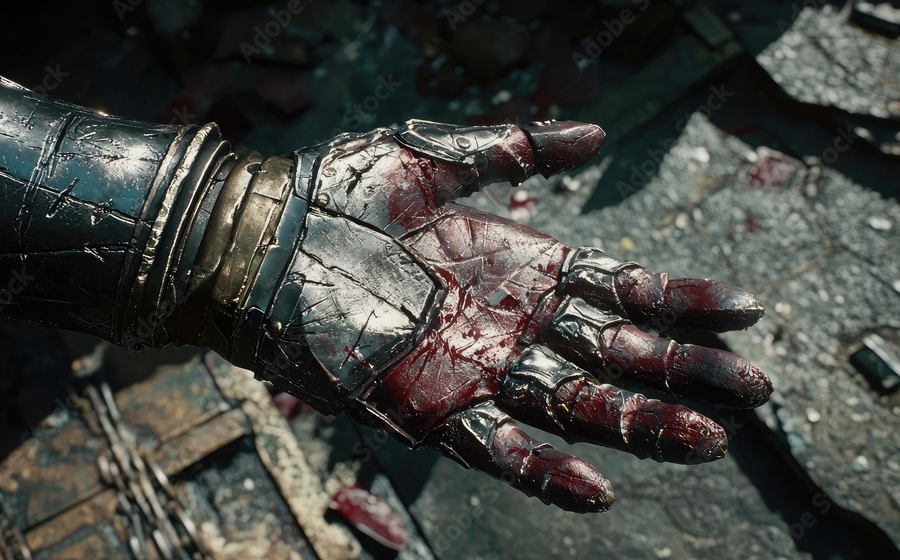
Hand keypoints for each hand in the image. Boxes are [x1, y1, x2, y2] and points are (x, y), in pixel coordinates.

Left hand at [255, 119, 771, 512]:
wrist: (263, 236)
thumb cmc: (340, 191)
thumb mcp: (437, 157)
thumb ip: (518, 149)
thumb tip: (601, 136)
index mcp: (519, 266)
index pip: (619, 290)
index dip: (680, 301)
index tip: (744, 310)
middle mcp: (509, 323)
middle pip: (614, 355)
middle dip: (683, 372)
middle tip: (755, 390)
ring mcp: (473, 367)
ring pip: (573, 405)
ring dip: (639, 426)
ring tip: (708, 438)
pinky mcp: (427, 404)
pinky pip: (496, 447)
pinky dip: (543, 469)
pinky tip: (597, 490)